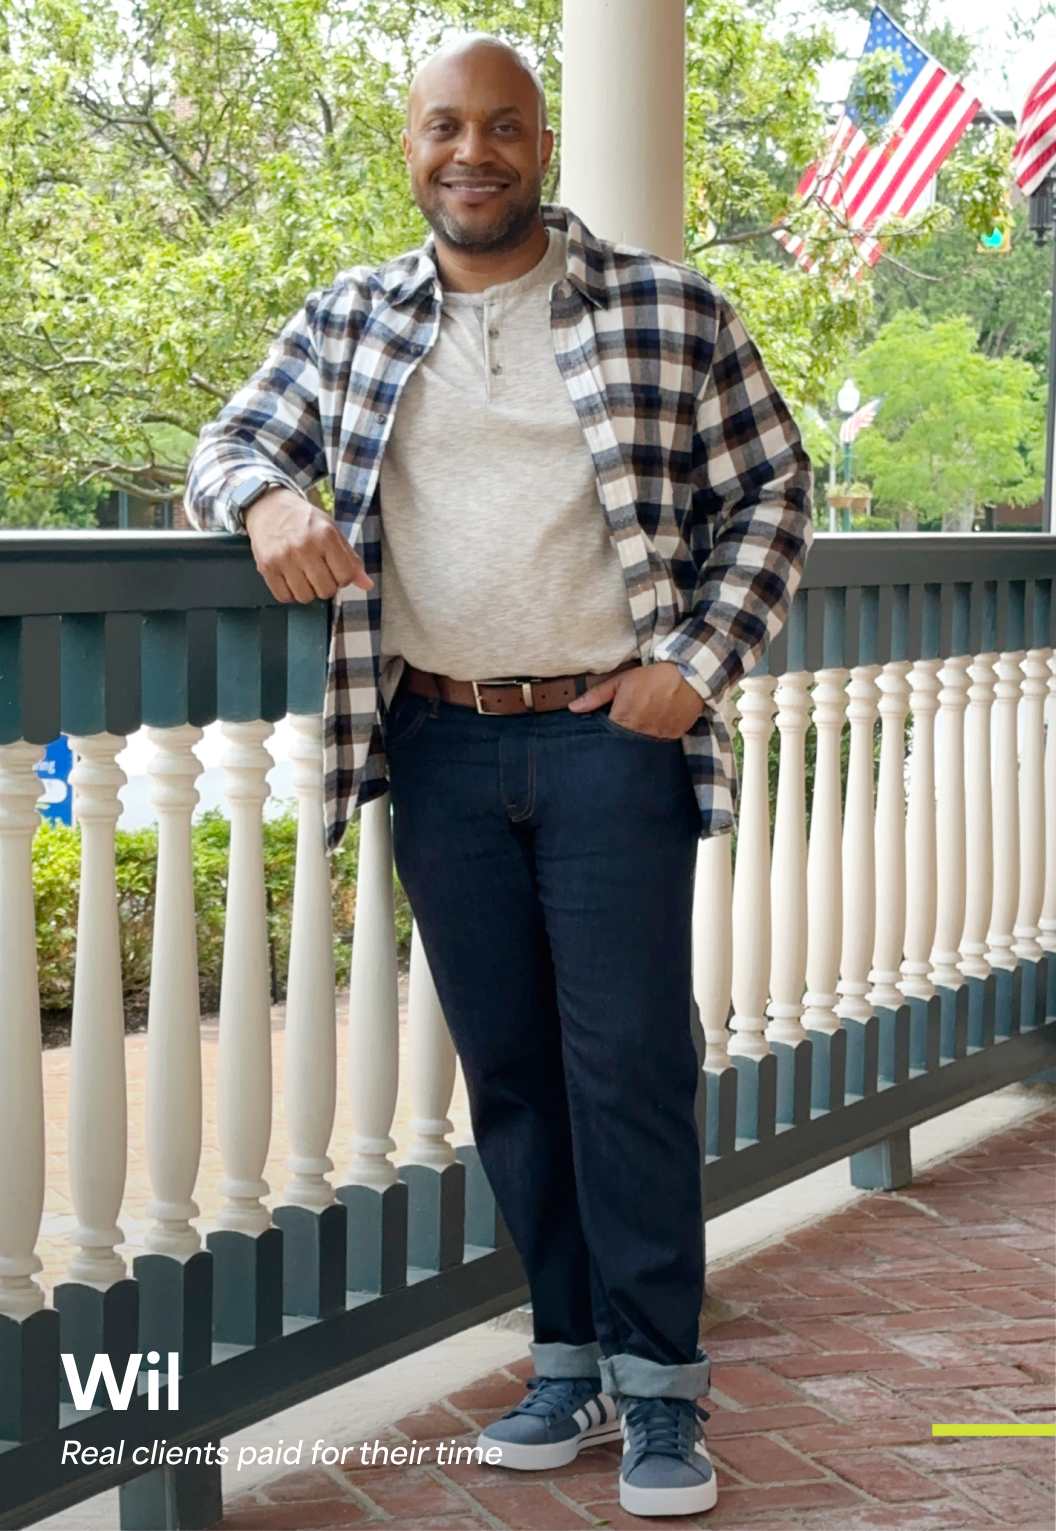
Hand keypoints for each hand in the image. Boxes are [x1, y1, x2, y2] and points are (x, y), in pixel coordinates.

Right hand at [244, 488, 373, 603]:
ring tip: (304, 575)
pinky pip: (284, 597)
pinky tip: (290, 579)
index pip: (346, 576)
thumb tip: (367, 585)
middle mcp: (304, 546)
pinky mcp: (266, 566)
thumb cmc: (304, 520)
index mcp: (325, 535)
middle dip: (326, 586)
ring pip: (305, 597)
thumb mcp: (332, 531)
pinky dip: (289, 593)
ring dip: (307, 591)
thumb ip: (350, 559)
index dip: (344, 578)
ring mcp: (283, 557)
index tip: (336, 571)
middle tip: (319, 573)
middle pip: (326, 590)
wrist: (268, 507)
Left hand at [568, 661, 703, 737]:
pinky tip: (660, 721)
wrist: (688, 674)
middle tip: (630, 722)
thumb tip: (572, 708)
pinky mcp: (674, 736)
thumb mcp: (620, 681)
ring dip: (642, 736)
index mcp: (624, 719)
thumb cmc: (651, 676)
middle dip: (624, 737)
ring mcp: (659, 736)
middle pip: (626, 743)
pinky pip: (662, 741)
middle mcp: (641, 732)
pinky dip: (659, 734)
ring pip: (644, 744)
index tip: (610, 728)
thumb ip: (595, 696)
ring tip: (646, 720)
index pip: (608, 738)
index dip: (608, 734)